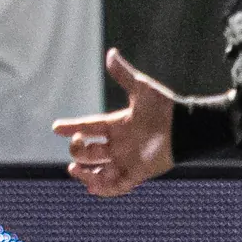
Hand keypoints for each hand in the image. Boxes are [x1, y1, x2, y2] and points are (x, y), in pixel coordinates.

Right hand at [52, 49, 176, 196]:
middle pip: (89, 152)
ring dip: (84, 173)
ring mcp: (126, 160)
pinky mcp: (137, 174)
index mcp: (117, 125)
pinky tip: (91, 187)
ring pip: (98, 171)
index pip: (88, 127)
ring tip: (73, 170)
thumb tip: (110, 53)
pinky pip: (116, 186)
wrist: (185, 128)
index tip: (56, 128)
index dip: (71, 127)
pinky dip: (103, 188)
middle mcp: (118, 144)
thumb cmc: (164, 108)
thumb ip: (123, 74)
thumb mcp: (141, 89)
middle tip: (77, 144)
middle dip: (77, 150)